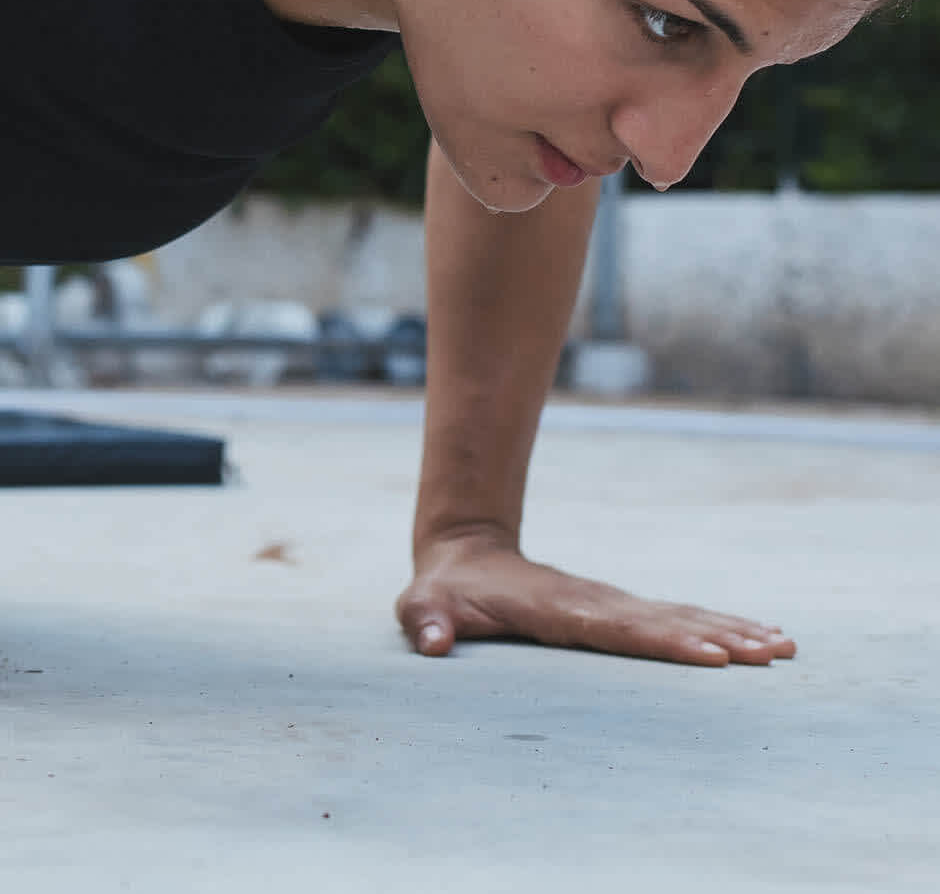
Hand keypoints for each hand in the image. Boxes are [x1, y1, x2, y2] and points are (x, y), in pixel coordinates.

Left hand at [397, 526, 796, 667]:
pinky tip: (762, 638)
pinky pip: (677, 618)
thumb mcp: (422, 606)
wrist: (465, 554)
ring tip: (785, 645)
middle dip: (719, 636)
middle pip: (664, 621)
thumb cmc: (445, 594)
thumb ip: (425, 623)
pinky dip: (720, 626)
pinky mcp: (620, 610)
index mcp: (557, 609)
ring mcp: (611, 604)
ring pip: (680, 615)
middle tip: (773, 651)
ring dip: (732, 629)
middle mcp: (594, 602)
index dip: (662, 640)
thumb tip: (432, 645)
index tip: (712, 652)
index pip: (616, 628)